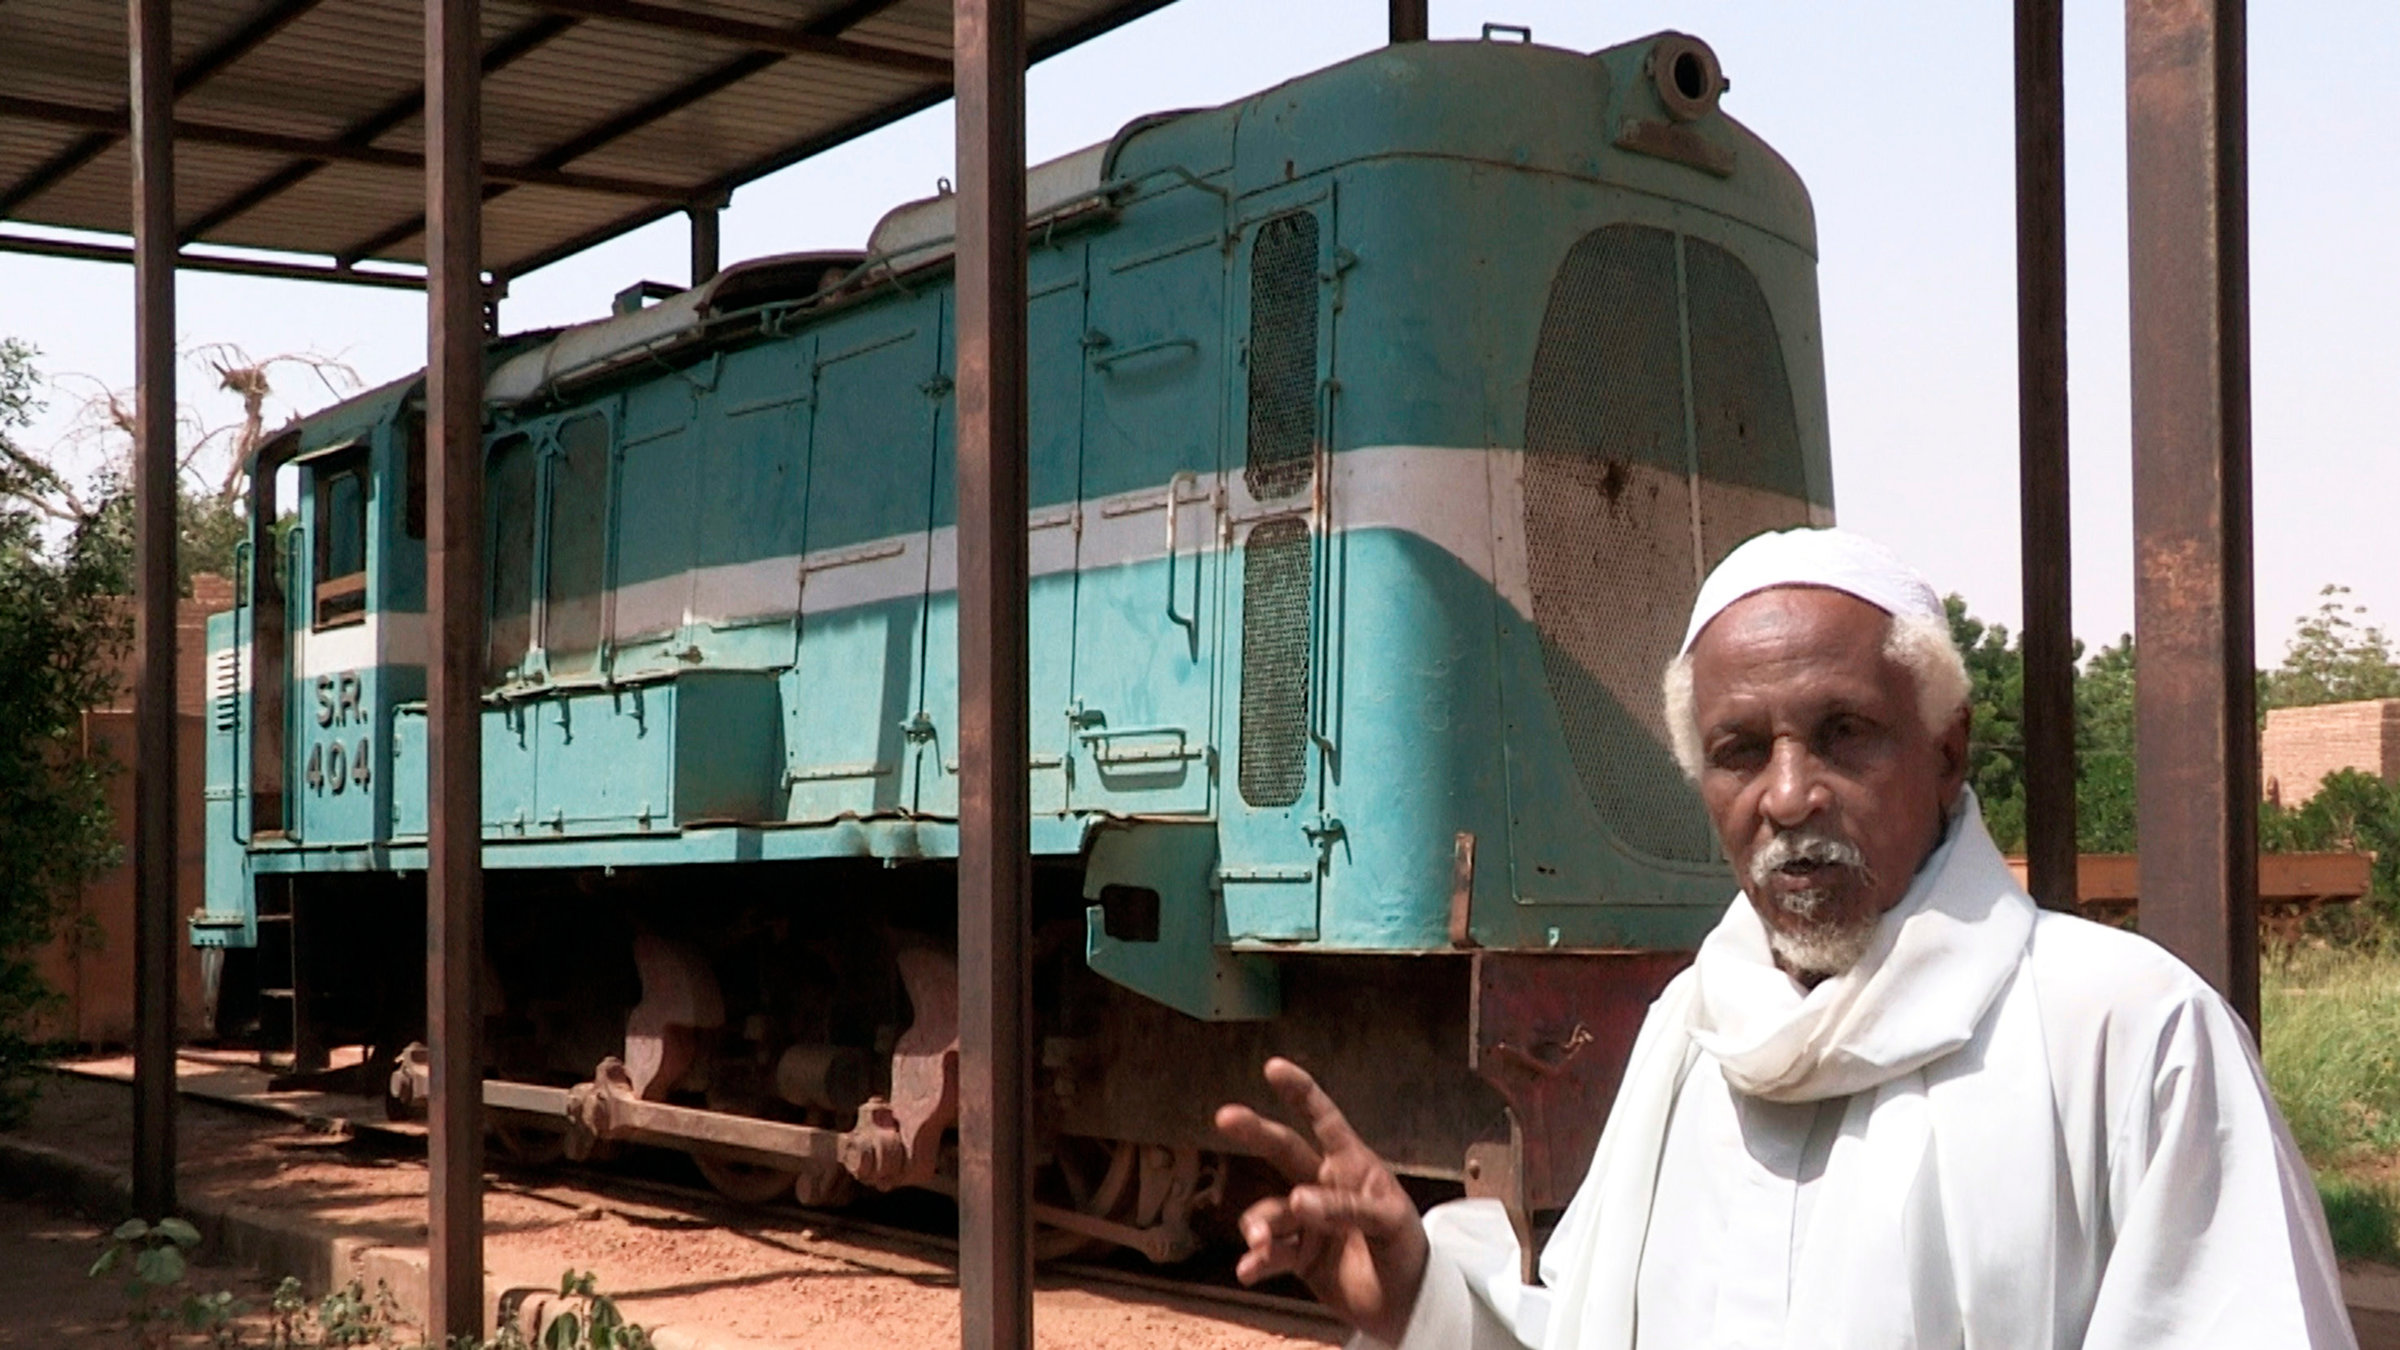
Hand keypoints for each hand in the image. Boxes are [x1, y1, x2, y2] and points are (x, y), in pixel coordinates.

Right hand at [1214, 1057, 1430, 1343]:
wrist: (1408, 1305)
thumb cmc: (1408, 1251)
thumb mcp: (1390, 1222)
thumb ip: (1345, 1208)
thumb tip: (1296, 1201)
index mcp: (1353, 1166)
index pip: (1325, 1121)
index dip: (1301, 1093)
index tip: (1274, 1068)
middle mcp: (1324, 1186)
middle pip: (1283, 1151)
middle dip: (1255, 1131)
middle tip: (1225, 1116)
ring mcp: (1308, 1222)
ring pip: (1270, 1212)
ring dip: (1260, 1226)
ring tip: (1261, 1244)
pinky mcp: (1298, 1256)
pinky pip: (1268, 1253)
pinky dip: (1255, 1261)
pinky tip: (1248, 1269)